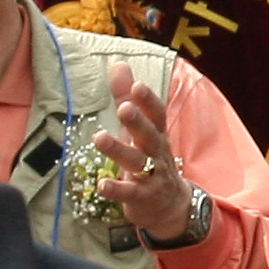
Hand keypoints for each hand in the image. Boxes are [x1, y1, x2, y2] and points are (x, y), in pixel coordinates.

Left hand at [93, 77, 205, 245]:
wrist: (170, 206)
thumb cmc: (149, 159)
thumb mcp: (139, 128)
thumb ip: (125, 97)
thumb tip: (119, 63)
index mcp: (157, 134)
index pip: (157, 114)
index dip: (148, 101)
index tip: (137, 86)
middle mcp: (157, 153)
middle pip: (149, 135)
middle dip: (138, 122)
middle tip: (123, 107)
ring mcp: (153, 176)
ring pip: (137, 162)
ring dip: (119, 150)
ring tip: (99, 138)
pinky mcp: (143, 197)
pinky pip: (130, 193)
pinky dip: (116, 189)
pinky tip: (101, 184)